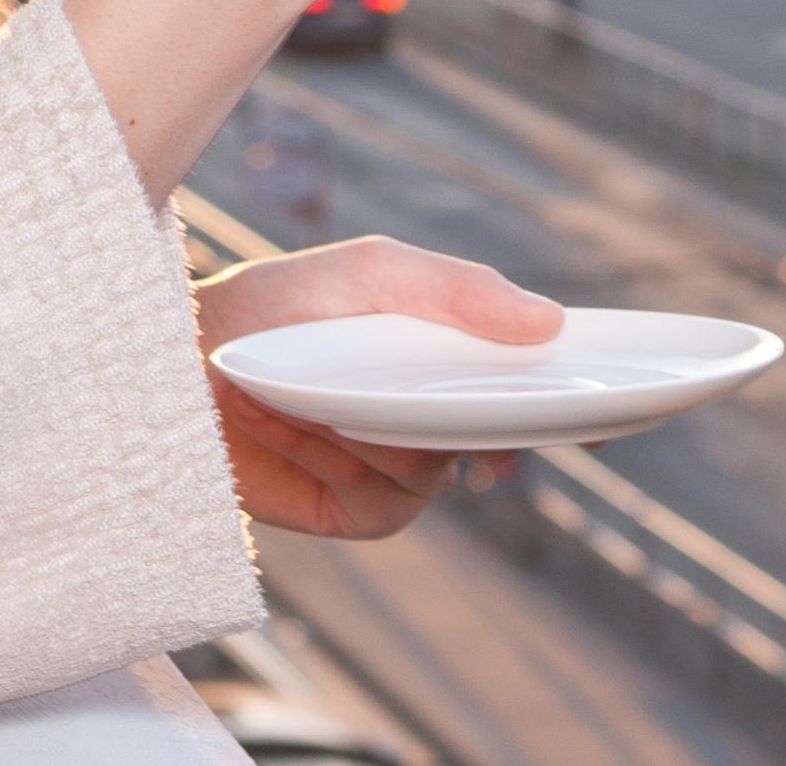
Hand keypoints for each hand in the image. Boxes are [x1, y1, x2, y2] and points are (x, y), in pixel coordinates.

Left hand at [197, 237, 561, 538]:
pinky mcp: (352, 511)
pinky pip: (385, 503)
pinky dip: (342, 462)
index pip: (530, 387)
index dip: (574, 403)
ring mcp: (395, 470)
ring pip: (437, 472)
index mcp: (449, 360)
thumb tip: (549, 324)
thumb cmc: (278, 305)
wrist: (178, 355)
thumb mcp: (372, 273)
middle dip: (483, 428)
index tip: (607, 412)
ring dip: (376, 430)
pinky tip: (295, 421)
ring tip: (309, 386)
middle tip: (444, 409)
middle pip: (498, 441)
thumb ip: (459, 290)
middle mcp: (432, 420)